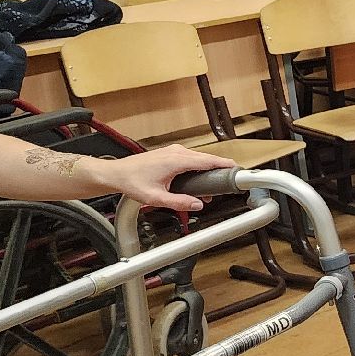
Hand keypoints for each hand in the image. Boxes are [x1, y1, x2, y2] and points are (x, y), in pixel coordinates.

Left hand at [92, 145, 232, 212]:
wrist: (115, 173)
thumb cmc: (131, 182)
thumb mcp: (156, 198)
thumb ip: (179, 202)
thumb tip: (198, 205)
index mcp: (176, 160)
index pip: (209, 160)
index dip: (225, 165)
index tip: (238, 170)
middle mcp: (177, 152)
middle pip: (207, 159)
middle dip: (218, 171)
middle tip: (227, 185)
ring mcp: (174, 151)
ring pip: (199, 159)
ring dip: (207, 171)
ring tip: (210, 189)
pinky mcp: (170, 153)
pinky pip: (191, 159)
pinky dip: (198, 167)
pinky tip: (197, 180)